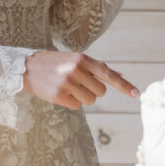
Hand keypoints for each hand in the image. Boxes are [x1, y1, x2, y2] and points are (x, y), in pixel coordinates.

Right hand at [23, 50, 138, 109]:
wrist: (27, 68)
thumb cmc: (56, 63)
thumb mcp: (76, 59)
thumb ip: (97, 68)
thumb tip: (120, 74)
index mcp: (83, 59)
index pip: (108, 74)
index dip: (124, 85)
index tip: (136, 94)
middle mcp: (77, 70)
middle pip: (101, 92)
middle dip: (92, 90)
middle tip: (77, 83)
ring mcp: (67, 83)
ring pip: (90, 101)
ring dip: (82, 98)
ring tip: (68, 87)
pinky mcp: (59, 96)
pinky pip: (77, 107)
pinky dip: (71, 103)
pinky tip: (60, 93)